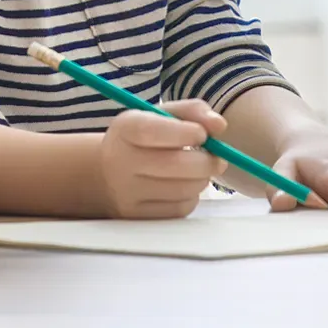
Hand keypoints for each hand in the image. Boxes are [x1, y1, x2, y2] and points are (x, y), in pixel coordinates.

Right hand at [88, 99, 229, 218]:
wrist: (108, 173)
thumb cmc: (144, 139)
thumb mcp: (161, 116)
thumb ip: (193, 112)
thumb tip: (220, 126)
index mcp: (125, 129)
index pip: (152, 131)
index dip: (185, 132)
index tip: (203, 134)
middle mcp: (121, 161)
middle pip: (174, 165)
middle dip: (206, 161)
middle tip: (218, 158)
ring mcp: (127, 192)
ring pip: (183, 189)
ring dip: (202, 179)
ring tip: (200, 170)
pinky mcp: (138, 215)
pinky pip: (180, 209)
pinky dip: (192, 196)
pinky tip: (185, 186)